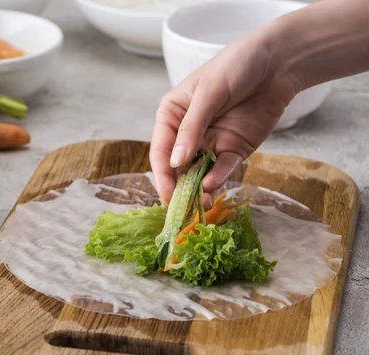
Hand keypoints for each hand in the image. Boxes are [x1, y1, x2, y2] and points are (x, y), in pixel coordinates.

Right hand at [150, 32, 300, 205]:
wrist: (278, 62)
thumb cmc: (236, 66)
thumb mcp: (209, 93)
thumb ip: (192, 128)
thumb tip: (176, 161)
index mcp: (172, 115)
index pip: (161, 150)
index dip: (162, 173)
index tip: (167, 192)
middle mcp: (188, 132)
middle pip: (177, 166)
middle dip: (178, 187)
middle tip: (180, 208)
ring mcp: (211, 142)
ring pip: (198, 172)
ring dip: (197, 189)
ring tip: (198, 205)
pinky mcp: (233, 150)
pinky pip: (222, 169)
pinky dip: (218, 178)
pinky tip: (213, 186)